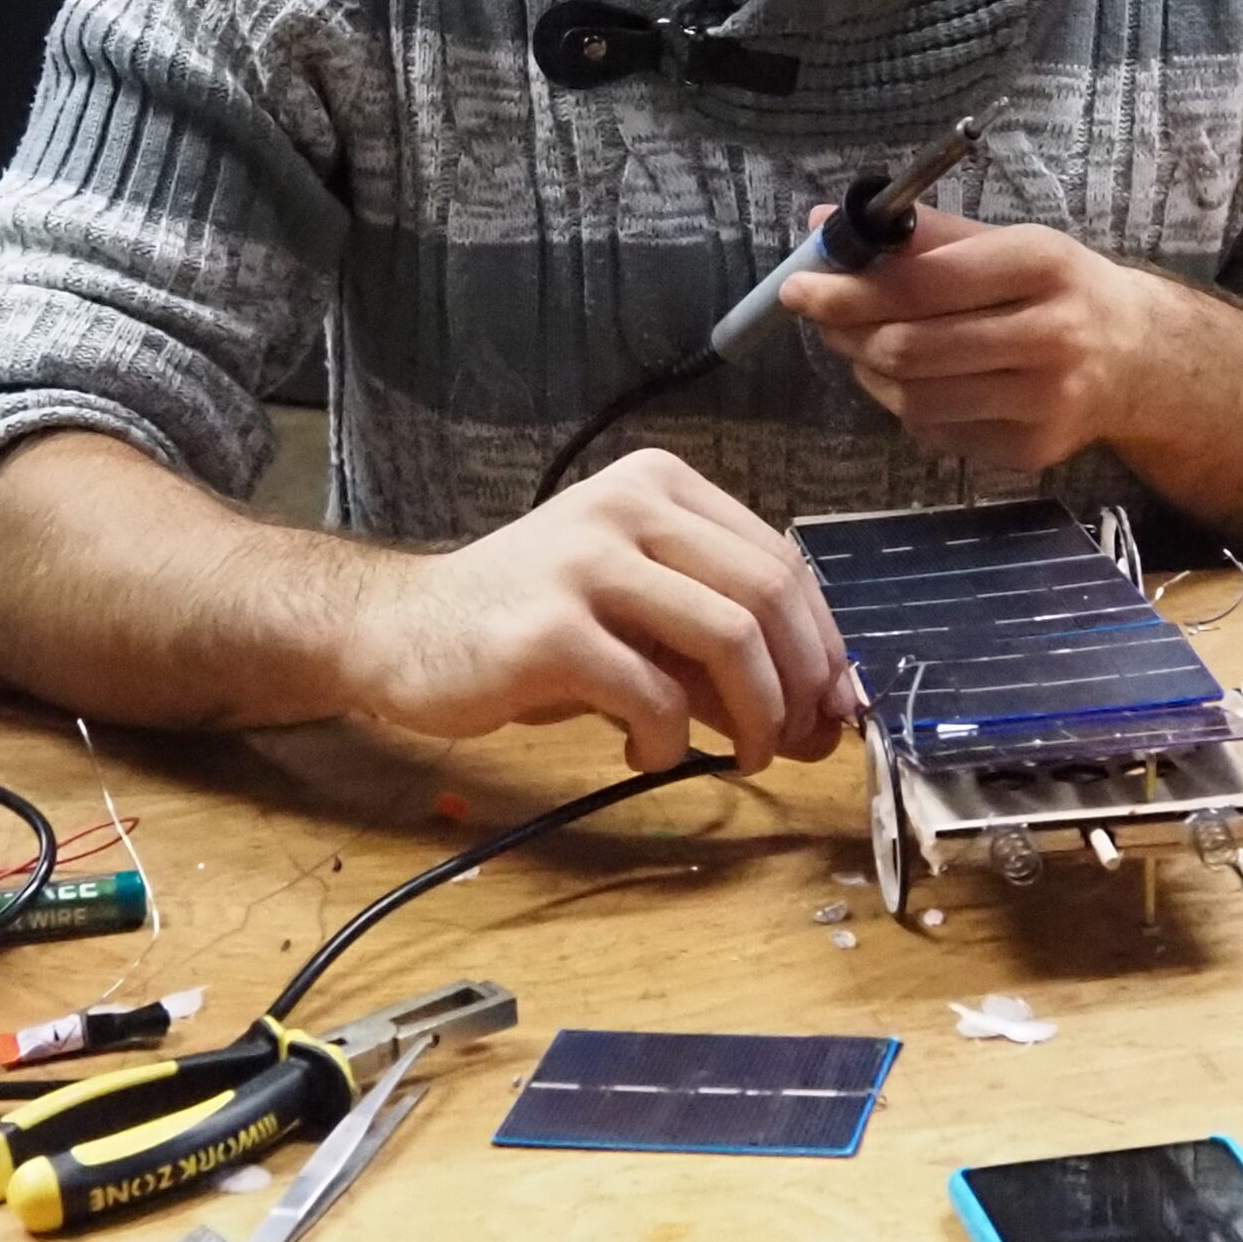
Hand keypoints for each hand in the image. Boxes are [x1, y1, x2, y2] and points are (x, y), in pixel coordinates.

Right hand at [339, 449, 852, 773]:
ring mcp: (586, 563)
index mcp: (660, 486)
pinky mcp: (551, 630)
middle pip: (767, 595)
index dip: (824, 642)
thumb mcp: (639, 617)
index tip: (835, 706)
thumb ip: (721, 650)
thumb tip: (823, 716)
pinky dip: (668, 741)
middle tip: (796, 743)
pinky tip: (644, 753)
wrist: (407, 630)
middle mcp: (628, 506)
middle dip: (802, 684)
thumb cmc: (535, 623)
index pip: (781, 560)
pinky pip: (653, 694)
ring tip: (742, 756)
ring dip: (755, 716)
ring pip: (727, 639)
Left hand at [780, 203, 1157, 473]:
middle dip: (848, 333)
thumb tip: (825, 220)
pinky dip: (906, 406)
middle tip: (823, 319)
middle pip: (911, 348)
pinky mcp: (1031, 450)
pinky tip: (916, 381)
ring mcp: (1043, 402)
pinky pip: (936, 431)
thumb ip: (921, 237)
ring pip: (915, 399)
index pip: (923, 284)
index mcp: (1042, 265)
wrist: (1138, 359)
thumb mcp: (1007, 243)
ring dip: (868, 373)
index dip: (849, 290)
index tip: (799, 288)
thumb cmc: (1058, 289)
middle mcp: (1050, 335)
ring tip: (864, 348)